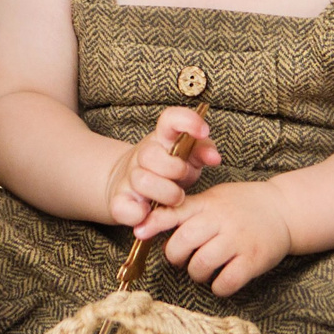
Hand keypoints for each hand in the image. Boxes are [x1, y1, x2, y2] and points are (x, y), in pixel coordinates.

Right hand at [106, 107, 218, 227]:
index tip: (203, 132)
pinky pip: (123, 207)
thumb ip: (203, 152)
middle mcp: (143, 155)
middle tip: (184, 180)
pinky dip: (139, 213)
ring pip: (142, 181)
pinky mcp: (119, 201)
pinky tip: (149, 213)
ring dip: (166, 195)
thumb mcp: (190, 158)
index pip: (169, 119)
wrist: (135, 189)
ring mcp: (129, 178)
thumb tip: (214, 157)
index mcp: (162, 139)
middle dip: (175, 170)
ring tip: (175, 200)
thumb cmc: (172, 172)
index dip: (187, 121)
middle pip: (151, 155)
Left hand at [138, 181, 291, 296]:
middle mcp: (221, 220)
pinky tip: (222, 280)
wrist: (285, 209)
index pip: (174, 211)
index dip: (153, 223)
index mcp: (208, 204)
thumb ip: (188, 211)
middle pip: (182, 243)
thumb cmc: (243, 205)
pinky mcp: (253, 260)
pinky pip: (225, 282)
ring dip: (197, 274)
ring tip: (204, 270)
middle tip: (183, 259)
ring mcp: (238, 240)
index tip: (139, 233)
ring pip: (201, 266)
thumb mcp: (215, 198)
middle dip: (176, 257)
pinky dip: (218, 287)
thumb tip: (153, 229)